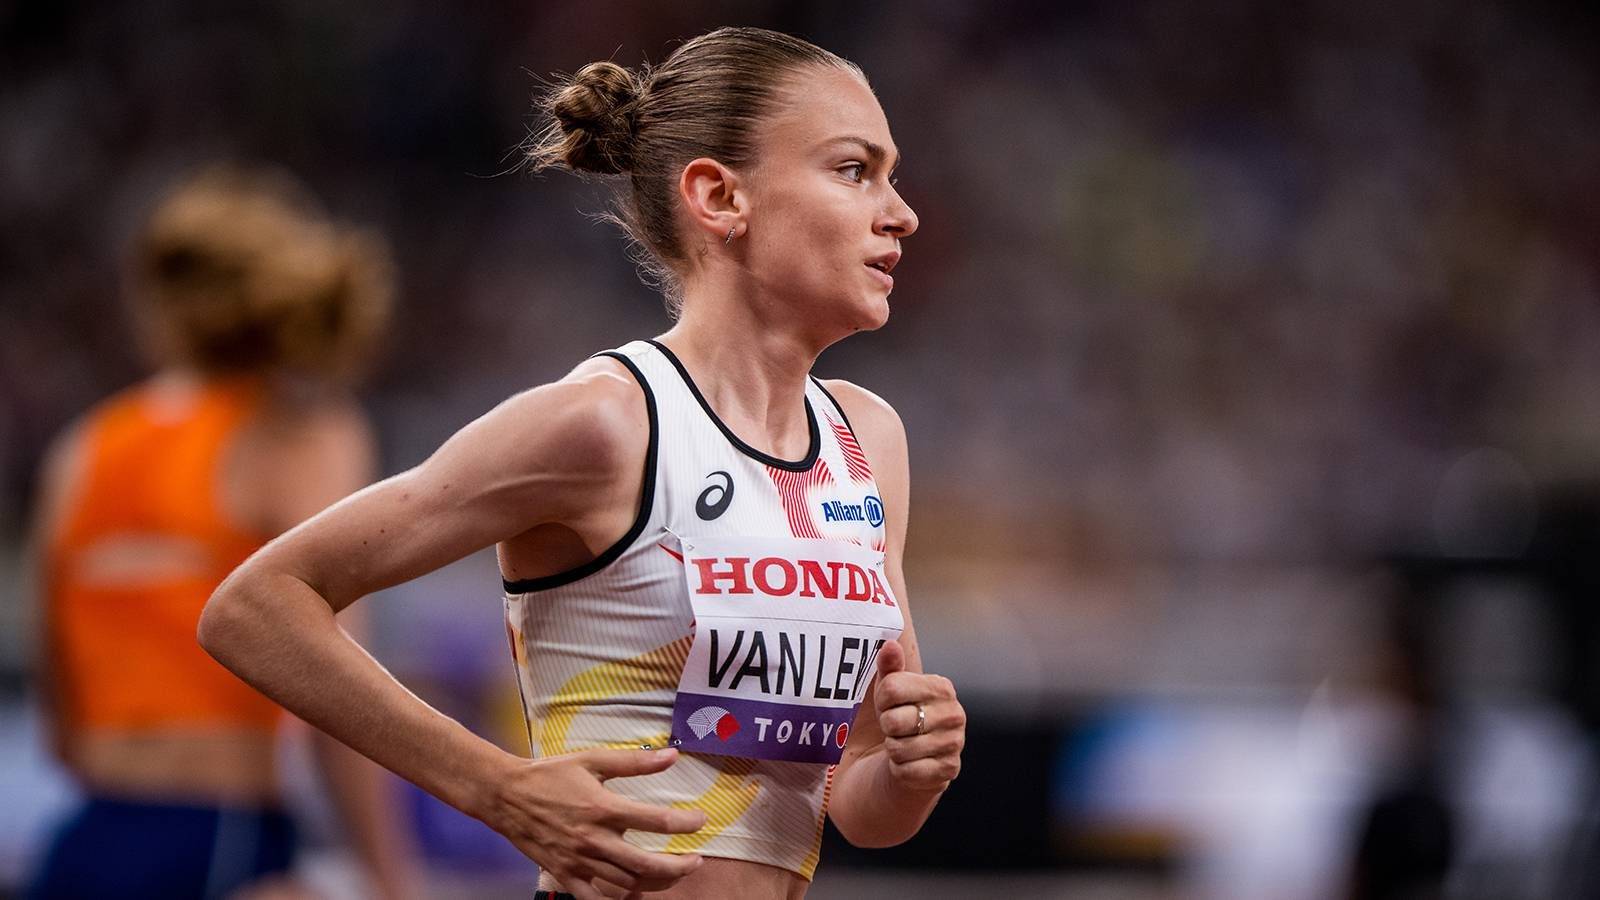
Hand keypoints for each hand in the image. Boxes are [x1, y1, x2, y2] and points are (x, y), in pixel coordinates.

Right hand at [484, 747, 707, 899]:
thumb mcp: (592, 760)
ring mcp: (579, 861)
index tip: (701, 821)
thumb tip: (672, 756)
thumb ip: (634, 762)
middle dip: (678, 866)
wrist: (506, 795)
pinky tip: (633, 895)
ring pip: (626, 884)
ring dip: (654, 882)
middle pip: (646, 864)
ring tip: (671, 873)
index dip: (685, 823)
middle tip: (696, 861)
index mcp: (603, 808)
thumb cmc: (550, 774)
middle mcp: (594, 839)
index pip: (656, 820)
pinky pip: (593, 899)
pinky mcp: (564, 874)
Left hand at [873, 639, 964, 793]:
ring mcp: (954, 743)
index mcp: (942, 687)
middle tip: (897, 728)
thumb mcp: (892, 690)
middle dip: (887, 727)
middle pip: (893, 720)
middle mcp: (954, 714)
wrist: (915, 758)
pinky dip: (900, 770)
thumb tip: (891, 645)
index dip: (882, 700)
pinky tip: (910, 762)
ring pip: (897, 748)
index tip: (890, 705)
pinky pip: (905, 771)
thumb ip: (890, 667)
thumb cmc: (902, 717)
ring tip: (904, 744)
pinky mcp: (948, 770)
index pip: (891, 688)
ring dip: (893, 750)